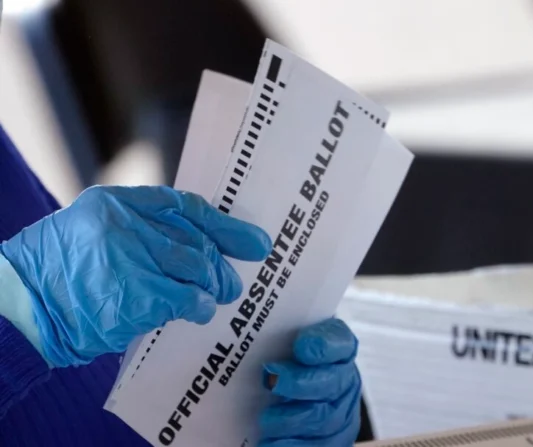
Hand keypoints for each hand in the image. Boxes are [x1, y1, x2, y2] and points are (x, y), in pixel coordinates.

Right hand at [0, 185, 270, 367]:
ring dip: (214, 285)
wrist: (21, 306)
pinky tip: (199, 311)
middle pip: (195, 240)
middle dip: (221, 263)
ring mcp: (130, 257)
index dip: (223, 225)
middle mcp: (124, 223)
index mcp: (114, 202)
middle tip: (232, 281)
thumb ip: (141, 230)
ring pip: (197, 267)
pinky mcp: (136, 294)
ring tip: (218, 296)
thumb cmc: (62, 272)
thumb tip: (199, 246)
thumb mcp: (94, 232)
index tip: (251, 240)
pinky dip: (199, 306)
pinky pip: (186, 298)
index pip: (185, 207)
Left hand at [259, 318, 360, 446]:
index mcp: (339, 348)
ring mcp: (341, 412)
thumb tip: (247, 310)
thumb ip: (277, 327)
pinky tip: (269, 443)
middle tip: (272, 382)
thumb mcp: (284, 337)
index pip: (340, 342)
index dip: (324, 345)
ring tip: (267, 420)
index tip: (301, 346)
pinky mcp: (333, 440)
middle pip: (332, 383)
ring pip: (325, 419)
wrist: (296, 389)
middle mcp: (344, 379)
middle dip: (302, 384)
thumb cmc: (284, 359)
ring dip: (294, 420)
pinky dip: (295, 446)